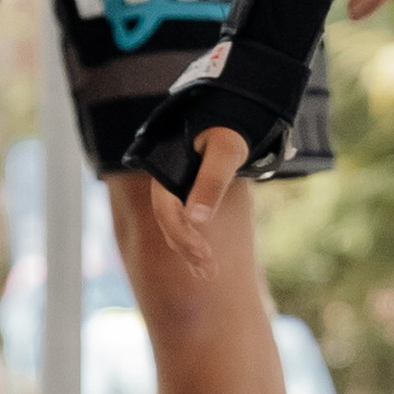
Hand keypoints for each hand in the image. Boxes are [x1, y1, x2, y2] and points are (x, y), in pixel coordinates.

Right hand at [148, 125, 249, 277]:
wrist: (225, 119)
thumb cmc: (227, 132)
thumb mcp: (225, 152)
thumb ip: (212, 181)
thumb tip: (197, 220)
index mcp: (167, 173)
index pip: (167, 212)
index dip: (183, 235)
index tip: (204, 255)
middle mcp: (166, 185)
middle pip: (169, 223)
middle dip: (187, 249)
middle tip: (209, 271)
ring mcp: (174, 193)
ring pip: (174, 227)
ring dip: (189, 251)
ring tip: (208, 274)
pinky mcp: (186, 197)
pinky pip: (184, 224)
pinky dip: (193, 243)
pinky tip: (205, 264)